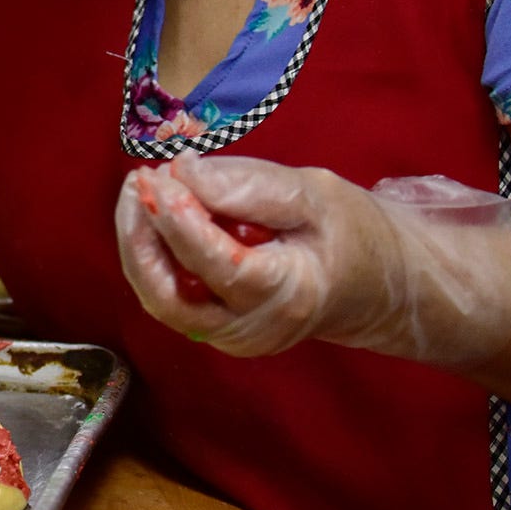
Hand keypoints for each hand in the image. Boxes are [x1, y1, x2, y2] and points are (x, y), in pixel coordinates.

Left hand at [114, 154, 510, 364]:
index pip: (220, 266)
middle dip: (142, 238)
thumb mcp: (315, 195)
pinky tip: (155, 212)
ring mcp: (229, 336)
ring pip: (160, 297)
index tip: (159, 178)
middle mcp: (252, 328)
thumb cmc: (351, 235)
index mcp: (289, 295)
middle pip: (170, 295)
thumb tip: (183, 172)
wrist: (372, 284)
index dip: (181, 222)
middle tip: (138, 181)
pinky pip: (168, 293)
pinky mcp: (213, 329)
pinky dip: (154, 253)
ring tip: (139, 190)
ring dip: (139, 243)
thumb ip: (250, 186)